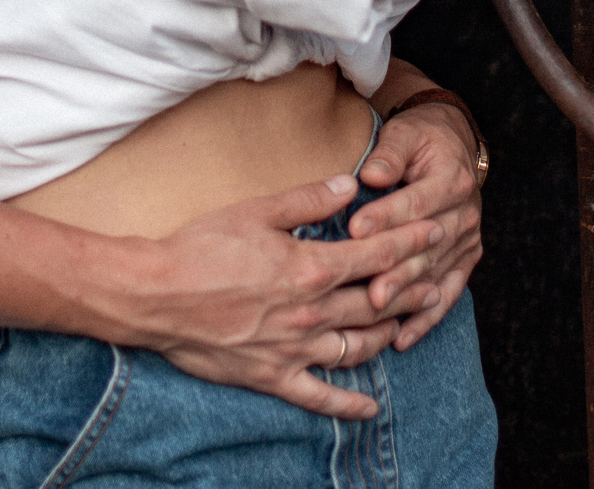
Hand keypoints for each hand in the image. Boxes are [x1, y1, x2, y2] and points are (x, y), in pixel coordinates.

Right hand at [128, 173, 442, 420]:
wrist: (154, 295)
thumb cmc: (200, 246)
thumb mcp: (256, 210)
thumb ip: (308, 199)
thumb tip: (350, 186)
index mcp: (310, 267)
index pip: (377, 255)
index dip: (412, 242)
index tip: (437, 232)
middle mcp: (311, 312)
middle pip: (377, 302)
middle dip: (412, 288)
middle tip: (439, 280)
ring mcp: (295, 349)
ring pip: (358, 346)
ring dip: (388, 336)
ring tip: (410, 326)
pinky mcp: (273, 376)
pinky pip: (320, 396)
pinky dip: (348, 404)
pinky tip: (370, 408)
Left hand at [350, 104, 483, 351]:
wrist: (455, 144)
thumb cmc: (421, 139)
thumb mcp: (405, 133)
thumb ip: (390, 153)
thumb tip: (371, 175)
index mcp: (451, 179)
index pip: (416, 203)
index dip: (386, 217)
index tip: (355, 229)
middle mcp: (465, 213)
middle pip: (427, 246)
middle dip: (396, 268)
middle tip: (368, 288)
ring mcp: (468, 240)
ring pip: (435, 272)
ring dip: (407, 295)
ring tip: (378, 311)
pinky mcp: (465, 259)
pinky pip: (448, 294)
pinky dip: (426, 318)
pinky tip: (402, 337)